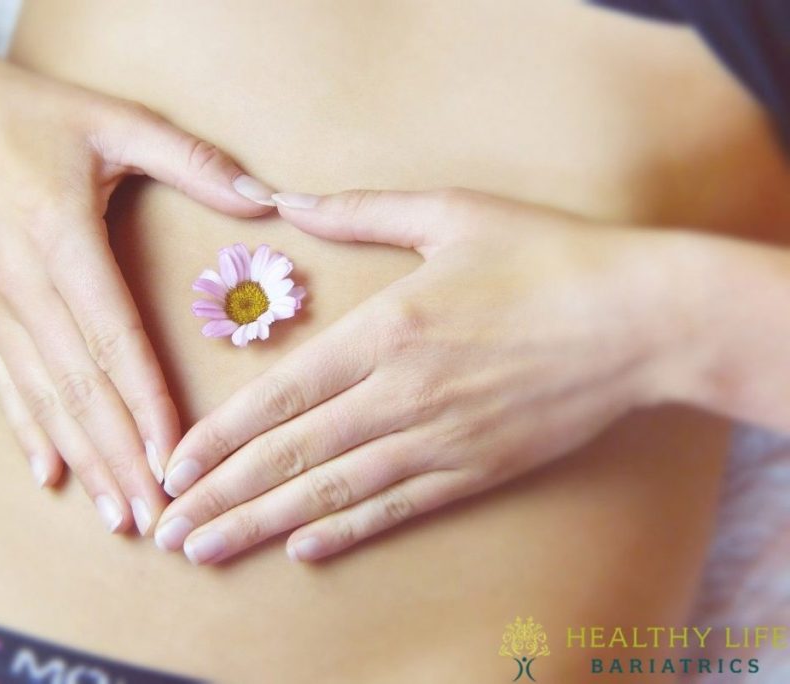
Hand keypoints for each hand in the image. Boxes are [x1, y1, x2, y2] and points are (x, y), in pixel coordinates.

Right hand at [0, 61, 275, 534]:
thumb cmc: (34, 117)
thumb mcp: (116, 121)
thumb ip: (193, 162)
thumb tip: (266, 200)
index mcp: (60, 237)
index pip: (113, 338)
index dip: (147, 404)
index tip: (175, 459)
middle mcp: (21, 282)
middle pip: (79, 385)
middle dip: (122, 456)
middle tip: (158, 515)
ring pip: (43, 397)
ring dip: (83, 459)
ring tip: (118, 512)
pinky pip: (3, 385)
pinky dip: (28, 433)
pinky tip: (51, 475)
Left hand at [154, 188, 690, 561]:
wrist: (638, 319)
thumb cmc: (545, 256)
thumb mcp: (450, 213)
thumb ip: (361, 209)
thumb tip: (289, 199)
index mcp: (387, 329)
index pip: (281, 396)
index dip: (220, 437)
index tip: (174, 466)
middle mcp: (402, 394)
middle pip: (292, 455)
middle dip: (222, 497)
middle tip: (167, 530)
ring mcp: (440, 440)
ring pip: (334, 493)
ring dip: (264, 525)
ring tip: (208, 549)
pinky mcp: (476, 470)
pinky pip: (398, 508)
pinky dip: (346, 531)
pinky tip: (302, 549)